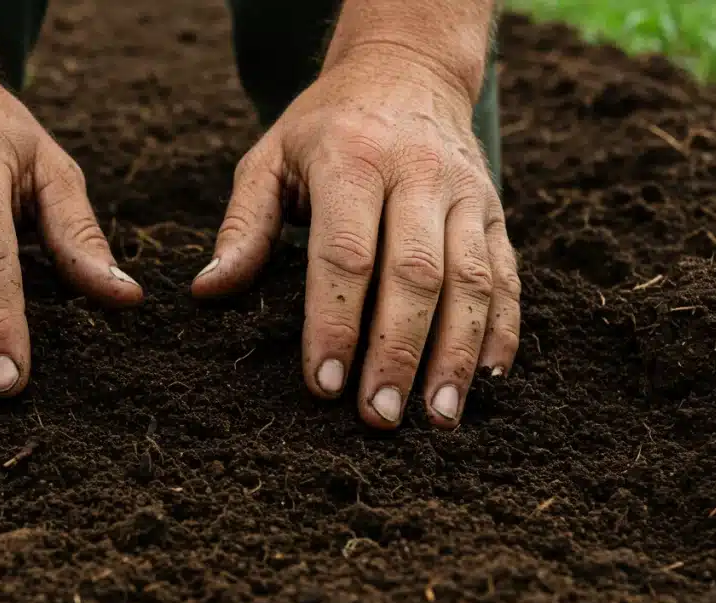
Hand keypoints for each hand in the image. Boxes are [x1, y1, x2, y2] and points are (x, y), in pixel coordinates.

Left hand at [193, 48, 520, 428]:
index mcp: (352, 162)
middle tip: (379, 417)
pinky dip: (502, 330)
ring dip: (456, 355)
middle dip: (397, 353)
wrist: (409, 71)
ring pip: (470, 281)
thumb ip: (243, 227)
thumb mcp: (269, 160)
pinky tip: (487, 379)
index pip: (346, 254)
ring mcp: (466, 195)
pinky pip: (506, 276)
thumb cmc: (325, 128)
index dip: (337, 322)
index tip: (325, 384)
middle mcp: (417, 176)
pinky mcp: (496, 213)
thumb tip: (208, 292)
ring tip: (437, 418)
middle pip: (415, 275)